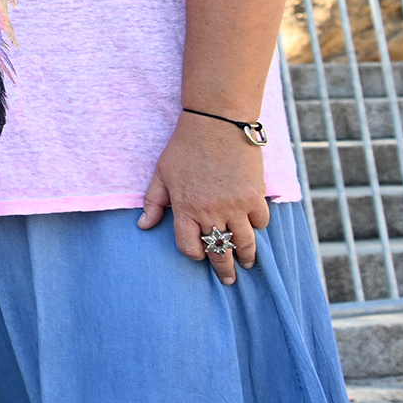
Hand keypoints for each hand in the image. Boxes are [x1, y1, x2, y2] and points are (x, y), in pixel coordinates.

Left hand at [137, 112, 271, 285]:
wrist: (216, 123)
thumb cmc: (184, 148)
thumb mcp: (161, 173)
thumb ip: (153, 202)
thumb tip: (142, 226)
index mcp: (185, 208)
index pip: (189, 247)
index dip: (194, 254)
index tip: (198, 254)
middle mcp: (211, 212)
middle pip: (219, 252)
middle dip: (224, 269)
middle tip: (228, 279)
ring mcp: (235, 206)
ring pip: (244, 243)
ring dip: (246, 256)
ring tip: (246, 263)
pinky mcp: (255, 196)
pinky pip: (260, 222)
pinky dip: (258, 226)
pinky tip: (254, 228)